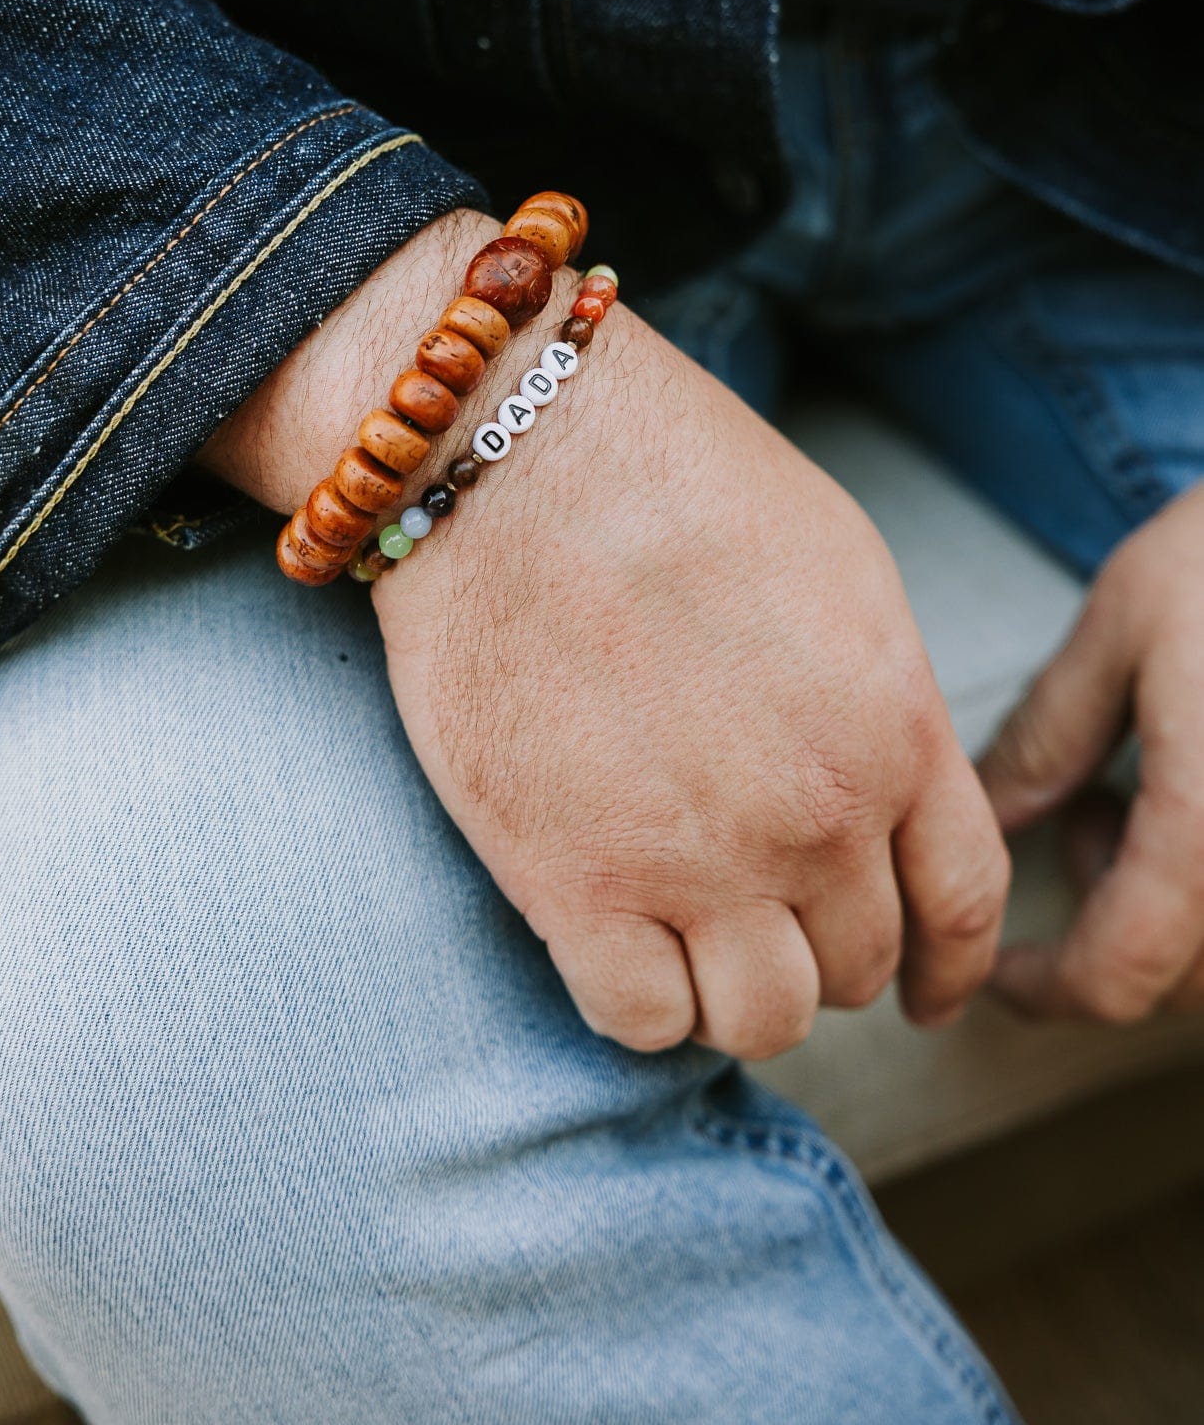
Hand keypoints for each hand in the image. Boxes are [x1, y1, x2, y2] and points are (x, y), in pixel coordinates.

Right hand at [203, 210, 1009, 1059]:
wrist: (512, 455)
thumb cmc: (665, 475)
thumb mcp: (837, 564)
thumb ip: (881, 693)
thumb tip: (887, 777)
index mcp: (891, 727)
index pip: (964, 901)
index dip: (947, 963)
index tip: (921, 986)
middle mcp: (815, 816)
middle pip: (859, 966)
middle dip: (823, 953)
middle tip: (764, 917)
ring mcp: (699, 863)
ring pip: (764, 1021)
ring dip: (736, 994)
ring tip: (689, 941)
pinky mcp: (574, 886)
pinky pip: (642, 1022)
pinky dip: (640, 1003)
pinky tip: (615, 941)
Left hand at [980, 481, 1203, 1023]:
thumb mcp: (1127, 625)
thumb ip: (1048, 739)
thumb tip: (986, 824)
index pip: (1120, 974)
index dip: (1043, 988)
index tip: (997, 972)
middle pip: (1189, 987)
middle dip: (1112, 933)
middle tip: (1087, 818)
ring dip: (1181, 926)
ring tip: (1155, 802)